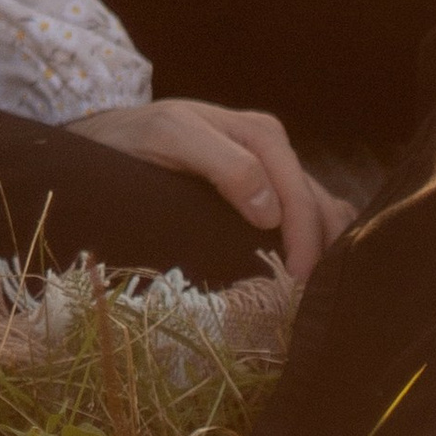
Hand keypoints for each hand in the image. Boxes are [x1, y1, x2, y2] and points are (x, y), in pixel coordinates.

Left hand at [67, 96, 354, 279]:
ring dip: (325, 248)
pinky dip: (320, 237)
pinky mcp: (264, 186)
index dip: (304, 239)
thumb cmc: (135, 138)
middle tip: (309, 300)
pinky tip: (320, 264)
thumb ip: (223, 164)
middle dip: (321, 250)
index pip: (299, 194)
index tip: (296, 283)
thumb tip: (271, 213)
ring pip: (319, 209)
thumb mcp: (170, 137)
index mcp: (260, 134)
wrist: (110, 136)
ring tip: (319, 292)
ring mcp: (270, 168)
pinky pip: (307, 209)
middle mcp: (272, 149)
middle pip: (316, 204)